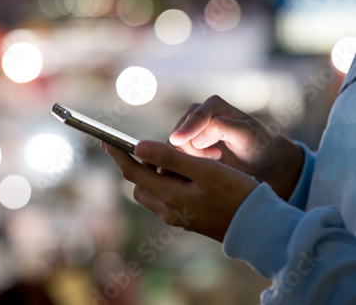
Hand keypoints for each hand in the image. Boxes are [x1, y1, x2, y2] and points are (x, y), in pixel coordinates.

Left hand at [101, 140, 258, 242]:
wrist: (259, 226)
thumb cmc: (237, 195)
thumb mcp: (205, 171)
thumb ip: (171, 158)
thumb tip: (139, 146)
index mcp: (170, 197)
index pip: (133, 172)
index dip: (118, 154)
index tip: (106, 139)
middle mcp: (168, 210)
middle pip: (140, 183)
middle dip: (140, 164)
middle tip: (157, 148)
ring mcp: (177, 217)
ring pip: (152, 191)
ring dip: (155, 174)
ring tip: (178, 161)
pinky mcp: (186, 219)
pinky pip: (165, 198)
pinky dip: (167, 183)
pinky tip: (187, 176)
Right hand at [168, 95, 303, 200]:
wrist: (259, 158)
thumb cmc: (257, 144)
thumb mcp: (247, 135)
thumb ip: (222, 128)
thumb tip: (196, 137)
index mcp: (214, 104)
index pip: (195, 117)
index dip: (187, 129)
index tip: (177, 141)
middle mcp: (198, 113)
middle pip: (180, 132)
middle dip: (193, 149)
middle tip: (217, 157)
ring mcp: (190, 128)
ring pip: (174, 145)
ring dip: (189, 157)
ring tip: (215, 160)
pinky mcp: (186, 143)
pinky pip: (174, 154)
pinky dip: (183, 163)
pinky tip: (201, 167)